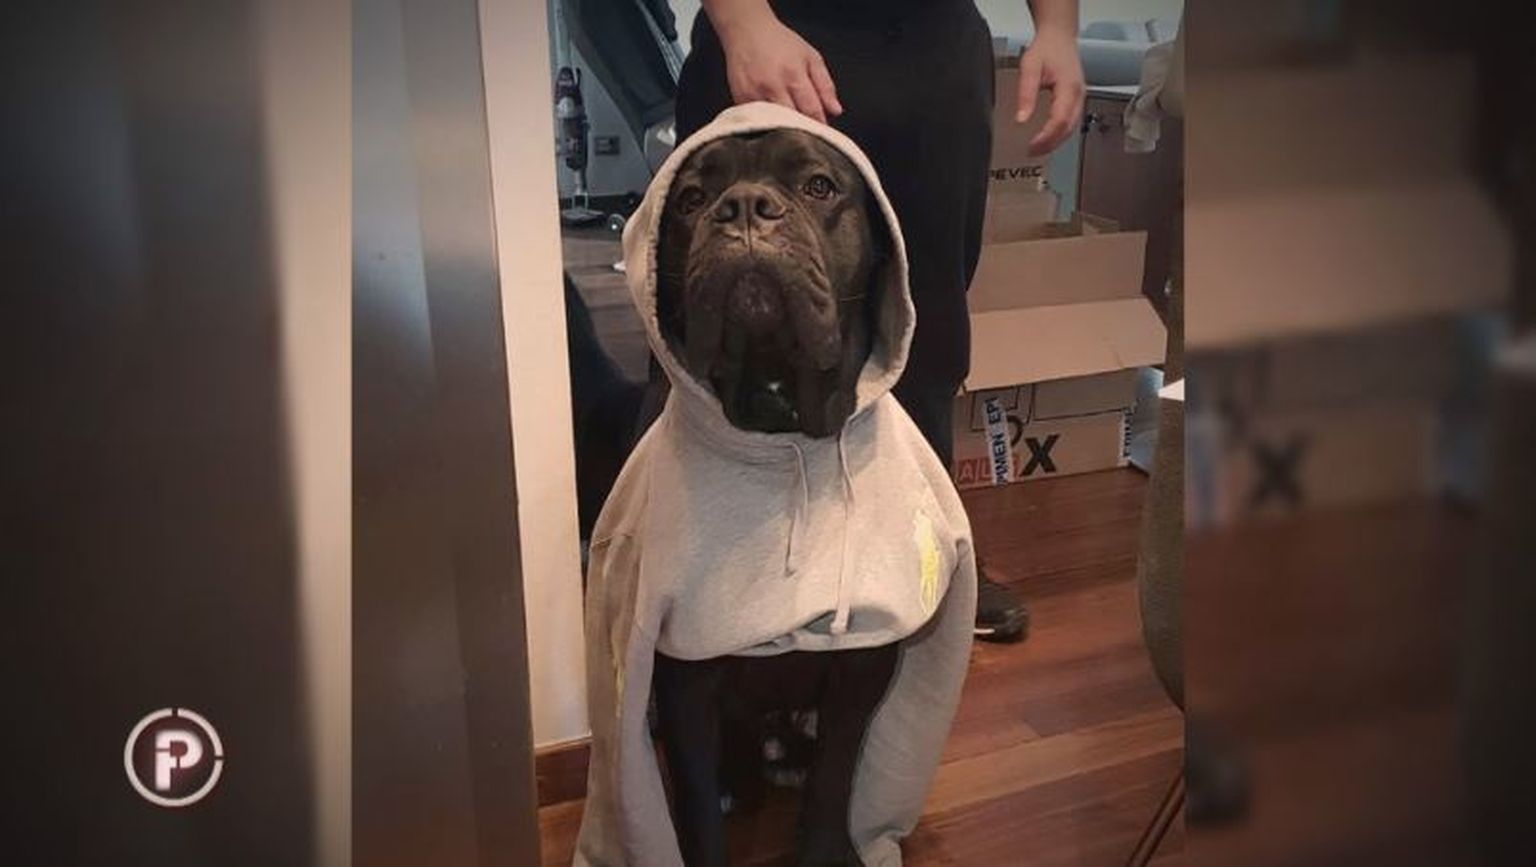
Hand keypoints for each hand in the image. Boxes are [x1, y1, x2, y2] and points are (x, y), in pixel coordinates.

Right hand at [712, 7, 841, 123]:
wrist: (747, 31)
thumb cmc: (780, 43)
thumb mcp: (811, 58)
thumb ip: (825, 86)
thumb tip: (835, 111)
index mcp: (794, 76)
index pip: (811, 112)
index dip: (819, 127)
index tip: (823, 135)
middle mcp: (773, 87)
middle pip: (792, 123)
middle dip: (803, 133)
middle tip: (808, 137)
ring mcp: (754, 95)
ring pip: (773, 126)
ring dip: (784, 132)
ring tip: (791, 132)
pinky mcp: (740, 100)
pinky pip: (757, 122)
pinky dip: (766, 126)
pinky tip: (773, 123)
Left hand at [1016, 29, 1084, 155]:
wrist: (1059, 37)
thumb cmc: (1046, 49)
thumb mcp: (1030, 68)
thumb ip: (1026, 94)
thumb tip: (1021, 119)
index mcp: (1069, 87)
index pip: (1060, 120)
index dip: (1047, 137)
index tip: (1031, 146)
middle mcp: (1078, 95)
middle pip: (1068, 128)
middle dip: (1050, 144)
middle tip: (1031, 152)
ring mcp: (1080, 98)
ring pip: (1072, 128)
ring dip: (1055, 141)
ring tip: (1037, 149)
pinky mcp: (1077, 99)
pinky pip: (1071, 122)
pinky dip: (1060, 133)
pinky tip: (1047, 138)